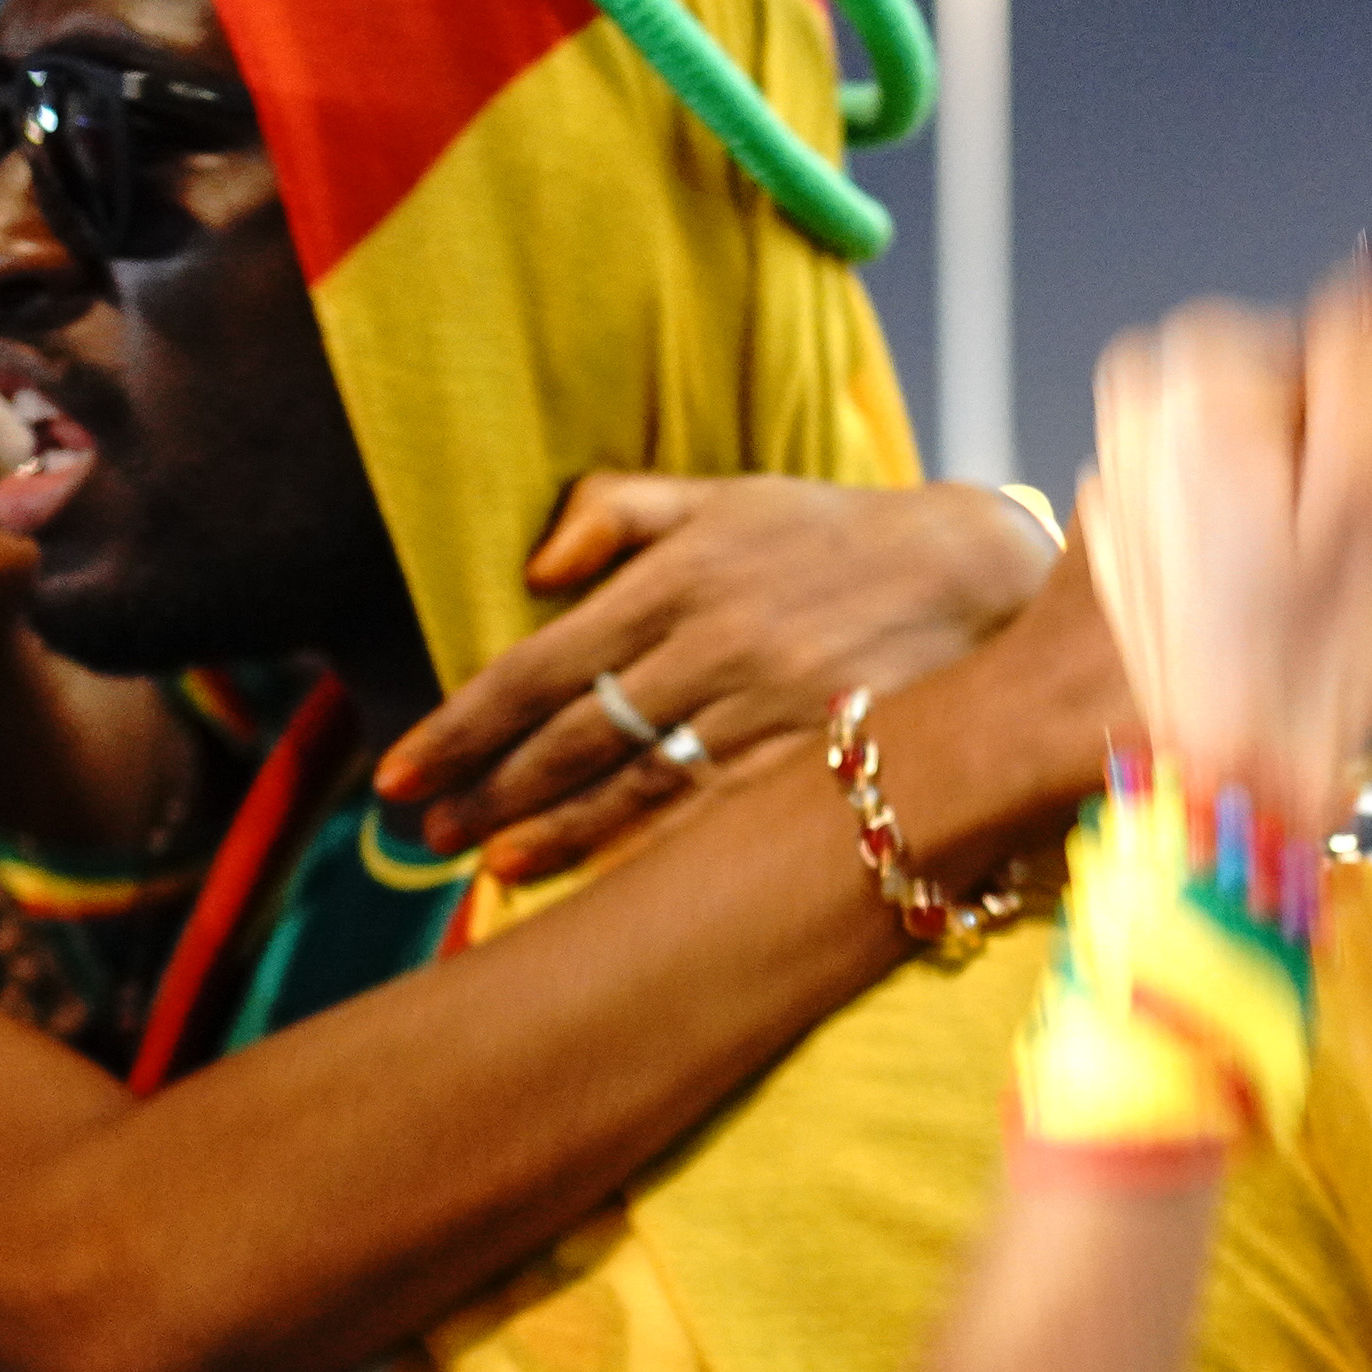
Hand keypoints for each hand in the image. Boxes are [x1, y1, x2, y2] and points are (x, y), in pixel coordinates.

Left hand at [376, 475, 1059, 875]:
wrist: (972, 571)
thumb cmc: (833, 534)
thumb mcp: (726, 494)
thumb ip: (619, 510)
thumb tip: (534, 568)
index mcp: (676, 576)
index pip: (539, 664)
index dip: (462, 725)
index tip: (399, 772)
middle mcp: (710, 644)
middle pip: (572, 735)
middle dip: (488, 791)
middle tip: (421, 835)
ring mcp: (763, 706)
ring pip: (633, 784)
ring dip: (553, 832)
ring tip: (488, 866)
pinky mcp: (813, 755)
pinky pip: (711, 812)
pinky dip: (644, 850)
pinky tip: (592, 878)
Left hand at [1082, 244, 1371, 831]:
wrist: (1209, 773)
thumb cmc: (1299, 653)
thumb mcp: (1370, 490)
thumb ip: (1368, 359)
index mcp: (1200, 371)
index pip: (1334, 355)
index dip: (1369, 440)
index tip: (1363, 514)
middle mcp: (1142, 406)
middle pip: (1291, 409)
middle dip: (1331, 481)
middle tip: (1340, 569)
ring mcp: (1119, 476)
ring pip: (1256, 466)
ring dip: (1295, 526)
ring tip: (1300, 610)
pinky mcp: (1117, 540)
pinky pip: (1213, 520)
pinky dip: (1245, 561)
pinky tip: (1257, 625)